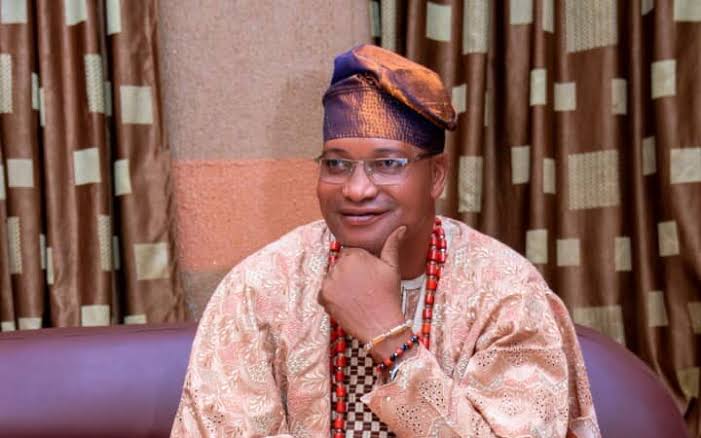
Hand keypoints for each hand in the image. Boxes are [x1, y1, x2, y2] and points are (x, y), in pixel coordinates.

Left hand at [319, 226, 408, 356]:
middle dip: (349, 274)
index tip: (369, 277)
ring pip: (332, 278)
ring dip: (341, 285)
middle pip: (340, 265)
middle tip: (365, 288)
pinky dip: (333, 298)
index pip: (350, 253)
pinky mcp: (323, 297)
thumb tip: (401, 227)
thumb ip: (392, 243)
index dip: (361, 265)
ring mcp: (329, 282)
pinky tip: (348, 304)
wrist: (381, 326)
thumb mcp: (392, 267)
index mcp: (354, 254)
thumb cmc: (389, 295)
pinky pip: (324, 293)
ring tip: (357, 297)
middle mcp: (338, 265)